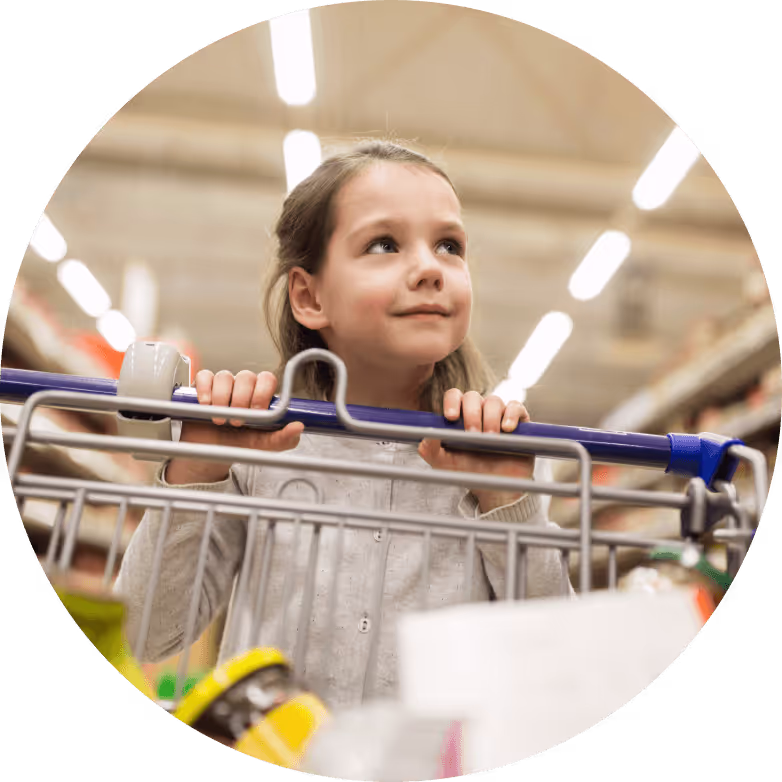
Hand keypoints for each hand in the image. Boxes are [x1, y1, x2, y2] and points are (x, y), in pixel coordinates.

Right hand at [166, 370, 304, 484]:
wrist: (214, 453)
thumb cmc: (242, 443)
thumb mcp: (265, 445)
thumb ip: (283, 438)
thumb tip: (299, 426)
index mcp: (261, 394)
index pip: (267, 379)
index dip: (262, 392)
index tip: (257, 412)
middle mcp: (243, 385)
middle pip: (246, 376)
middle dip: (242, 399)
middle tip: (238, 421)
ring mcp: (222, 385)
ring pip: (225, 376)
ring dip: (222, 398)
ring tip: (221, 419)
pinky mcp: (202, 387)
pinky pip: (204, 377)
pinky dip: (205, 390)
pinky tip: (206, 405)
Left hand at [417, 389, 533, 513]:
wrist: (494, 487)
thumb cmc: (467, 471)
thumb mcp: (443, 463)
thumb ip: (430, 450)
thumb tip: (425, 436)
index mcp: (459, 415)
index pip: (454, 396)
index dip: (452, 401)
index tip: (450, 417)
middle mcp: (479, 410)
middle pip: (473, 396)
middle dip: (471, 414)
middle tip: (472, 434)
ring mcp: (499, 414)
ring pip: (494, 401)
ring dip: (490, 418)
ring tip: (490, 439)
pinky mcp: (518, 422)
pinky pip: (516, 407)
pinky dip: (511, 415)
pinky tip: (507, 429)